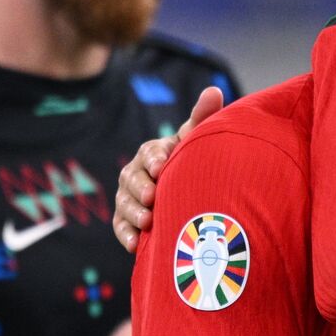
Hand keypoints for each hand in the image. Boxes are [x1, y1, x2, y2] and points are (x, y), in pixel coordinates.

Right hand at [114, 86, 222, 251]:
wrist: (189, 190)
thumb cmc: (193, 158)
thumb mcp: (197, 139)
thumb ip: (203, 118)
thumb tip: (213, 91)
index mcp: (155, 152)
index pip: (151, 152)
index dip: (155, 159)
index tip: (163, 166)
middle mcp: (138, 172)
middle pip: (132, 178)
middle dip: (140, 187)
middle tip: (152, 196)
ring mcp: (130, 196)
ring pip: (125, 203)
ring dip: (133, 212)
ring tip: (147, 221)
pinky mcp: (128, 220)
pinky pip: (121, 227)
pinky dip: (127, 235)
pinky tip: (136, 245)